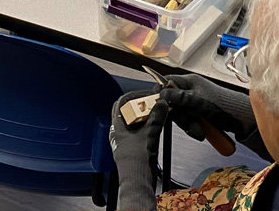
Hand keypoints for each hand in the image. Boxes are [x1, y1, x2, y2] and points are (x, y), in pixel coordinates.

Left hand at [109, 90, 168, 210]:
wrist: (138, 182)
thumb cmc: (137, 162)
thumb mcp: (149, 135)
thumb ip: (156, 118)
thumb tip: (161, 104)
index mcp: (117, 127)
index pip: (120, 103)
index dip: (132, 96)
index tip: (145, 94)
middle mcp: (119, 134)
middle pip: (128, 112)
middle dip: (141, 106)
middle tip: (153, 102)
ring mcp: (126, 142)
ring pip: (135, 123)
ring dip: (146, 116)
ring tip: (158, 112)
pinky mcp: (134, 149)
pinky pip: (140, 133)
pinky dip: (149, 127)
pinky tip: (158, 126)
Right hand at [159, 74, 257, 142]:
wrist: (243, 121)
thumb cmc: (224, 107)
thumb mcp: (199, 102)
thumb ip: (179, 98)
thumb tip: (162, 94)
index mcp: (190, 82)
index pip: (167, 82)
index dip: (162, 93)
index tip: (160, 105)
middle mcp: (191, 90)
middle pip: (172, 102)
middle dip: (180, 116)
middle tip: (188, 123)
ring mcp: (195, 103)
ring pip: (180, 114)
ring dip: (188, 125)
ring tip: (199, 131)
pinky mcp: (199, 114)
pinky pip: (189, 121)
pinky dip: (193, 128)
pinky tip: (201, 132)